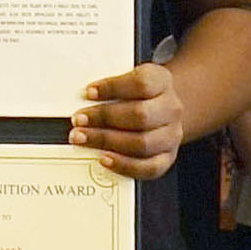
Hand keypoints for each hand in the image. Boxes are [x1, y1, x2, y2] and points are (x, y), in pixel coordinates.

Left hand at [72, 61, 187, 178]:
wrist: (160, 112)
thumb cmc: (136, 96)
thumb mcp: (126, 82)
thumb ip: (108, 89)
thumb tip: (79, 100)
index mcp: (161, 81)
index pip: (141, 84)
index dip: (113, 88)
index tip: (88, 92)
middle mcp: (171, 108)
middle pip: (140, 115)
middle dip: (104, 118)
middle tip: (78, 120)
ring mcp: (171, 135)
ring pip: (142, 143)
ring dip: (107, 141)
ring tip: (83, 138)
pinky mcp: (167, 158)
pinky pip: (148, 167)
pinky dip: (124, 165)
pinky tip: (103, 158)